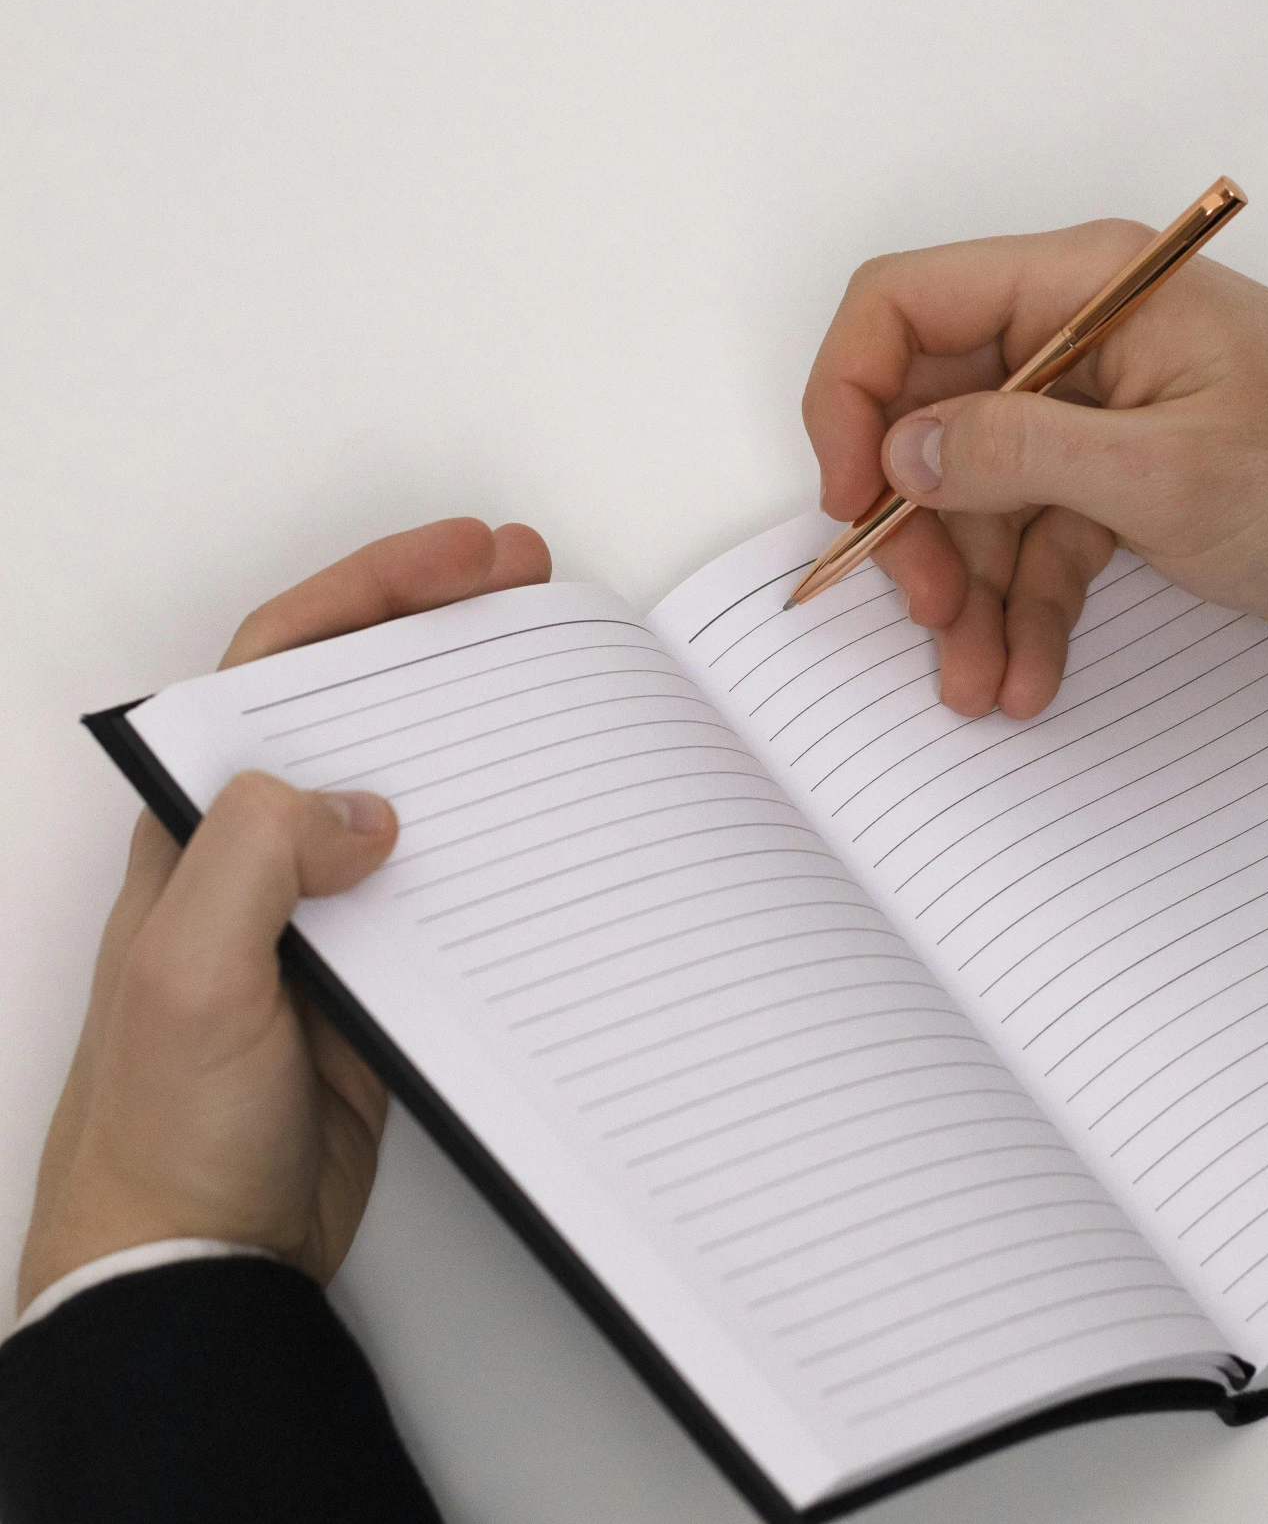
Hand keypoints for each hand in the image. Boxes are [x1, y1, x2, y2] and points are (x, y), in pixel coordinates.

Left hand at [17, 516, 550, 1315]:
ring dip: (481, 712)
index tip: (458, 557)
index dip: (370, 589)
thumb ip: (257, 853)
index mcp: (200, 819)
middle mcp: (262, 847)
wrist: (195, 1261)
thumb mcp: (188, 969)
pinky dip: (505, 824)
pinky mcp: (382, 970)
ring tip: (559, 662)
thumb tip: (362, 808)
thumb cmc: (158, 1124)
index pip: (282, 658)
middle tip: (527, 577)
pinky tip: (558, 804)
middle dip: (441, 622)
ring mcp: (326, 905)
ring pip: (415, 769)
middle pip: (360, 693)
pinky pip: (453, 870)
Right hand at [803, 223, 1267, 721]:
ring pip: (983, 491)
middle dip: (918, 521)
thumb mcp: (1170, 474)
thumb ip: (1020, 455)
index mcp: (1087, 287)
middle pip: (934, 411)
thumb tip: (903, 448)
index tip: (849, 496)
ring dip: (971, 589)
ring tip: (975, 677)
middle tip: (927, 609)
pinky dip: (1028, 606)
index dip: (852, 394)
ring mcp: (1103, 410)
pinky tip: (1025, 671)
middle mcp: (1081, 337)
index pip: (908, 303)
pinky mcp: (1127, 476)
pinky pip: (1042, 536)